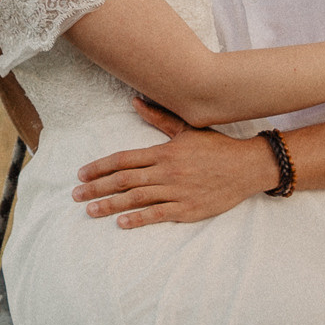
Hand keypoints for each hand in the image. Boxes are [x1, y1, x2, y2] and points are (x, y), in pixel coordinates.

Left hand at [73, 97, 277, 228]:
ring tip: (90, 211)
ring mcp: (177, 191)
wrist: (248, 166)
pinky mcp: (188, 209)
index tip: (81, 174)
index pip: (123, 159)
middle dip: (97, 188)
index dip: (100, 167)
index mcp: (164, 152)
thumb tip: (135, 101)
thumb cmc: (216, 147)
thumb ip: (158, 118)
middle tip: (76, 195)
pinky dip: (138, 219)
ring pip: (136, 198)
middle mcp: (167, 171)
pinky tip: (121, 222)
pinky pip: (158, 214)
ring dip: (110, 205)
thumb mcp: (187, 129)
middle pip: (124, 180)